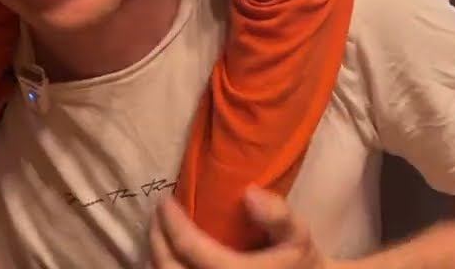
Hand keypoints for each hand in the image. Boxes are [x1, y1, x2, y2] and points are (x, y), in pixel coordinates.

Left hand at [147, 187, 333, 268]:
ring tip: (159, 235)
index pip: (189, 247)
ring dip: (156, 259)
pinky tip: (166, 260)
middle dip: (157, 239)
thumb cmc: (299, 262)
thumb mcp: (298, 235)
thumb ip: (278, 215)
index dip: (171, 222)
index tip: (164, 199)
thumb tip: (248, 193)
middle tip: (157, 215)